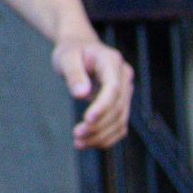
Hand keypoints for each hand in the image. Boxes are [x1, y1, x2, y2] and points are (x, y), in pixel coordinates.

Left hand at [57, 35, 133, 149]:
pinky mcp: (121, 104)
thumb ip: (73, 73)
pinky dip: (106, 137)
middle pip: (117, 108)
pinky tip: (88, 142)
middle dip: (99, 125)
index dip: (102, 106)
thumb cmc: (72, 51)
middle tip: (77, 135)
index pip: (113, 89)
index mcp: (112, 61)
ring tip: (79, 143)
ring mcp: (126, 91)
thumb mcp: (66, 57)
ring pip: (120, 120)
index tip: (87, 120)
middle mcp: (124, 77)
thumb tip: (81, 94)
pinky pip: (119, 125)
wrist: (80, 49)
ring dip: (101, 136)